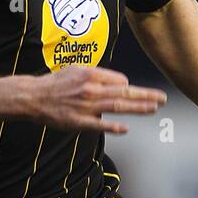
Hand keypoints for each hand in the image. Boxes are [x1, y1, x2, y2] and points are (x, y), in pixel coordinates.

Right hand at [29, 65, 165, 134]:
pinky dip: (112, 127)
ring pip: (117, 107)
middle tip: (163, 98)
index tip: (135, 94)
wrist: (33, 97)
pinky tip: (125, 128)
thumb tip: (120, 83)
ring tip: (154, 109)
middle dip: (146, 95)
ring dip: (138, 108)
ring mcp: (86, 106)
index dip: (129, 88)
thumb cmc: (55, 83)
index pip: (120, 81)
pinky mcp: (78, 121)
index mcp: (91, 75)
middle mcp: (91, 89)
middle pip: (125, 93)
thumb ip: (98, 75)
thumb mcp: (76, 69)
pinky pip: (98, 125)